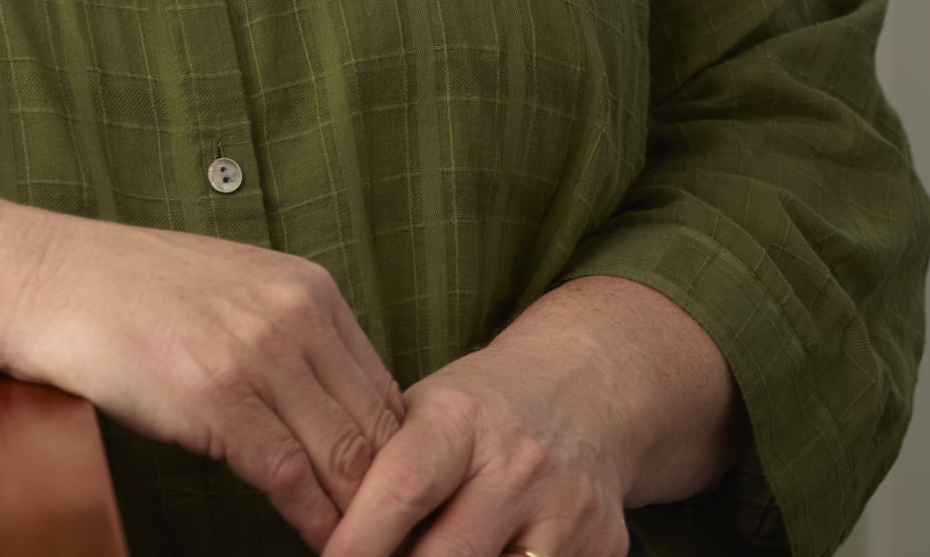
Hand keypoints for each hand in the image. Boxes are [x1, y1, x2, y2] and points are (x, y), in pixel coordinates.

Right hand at [5, 213, 403, 550]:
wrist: (55, 278)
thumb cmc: (136, 293)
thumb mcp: (236, 292)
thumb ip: (292, 338)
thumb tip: (337, 408)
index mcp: (308, 287)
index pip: (385, 390)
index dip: (400, 460)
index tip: (401, 506)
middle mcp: (295, 313)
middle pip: (376, 427)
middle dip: (392, 497)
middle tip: (399, 542)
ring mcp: (258, 352)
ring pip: (344, 458)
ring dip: (361, 520)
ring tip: (369, 555)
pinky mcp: (217, 395)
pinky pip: (291, 477)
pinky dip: (315, 523)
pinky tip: (320, 546)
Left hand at [322, 277, 740, 556]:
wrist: (588, 390)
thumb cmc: (482, 409)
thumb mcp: (427, 412)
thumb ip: (383, 467)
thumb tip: (324, 525)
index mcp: (462, 419)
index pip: (404, 487)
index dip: (360, 538)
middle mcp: (519, 464)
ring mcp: (567, 511)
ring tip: (420, 556)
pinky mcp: (605, 549)